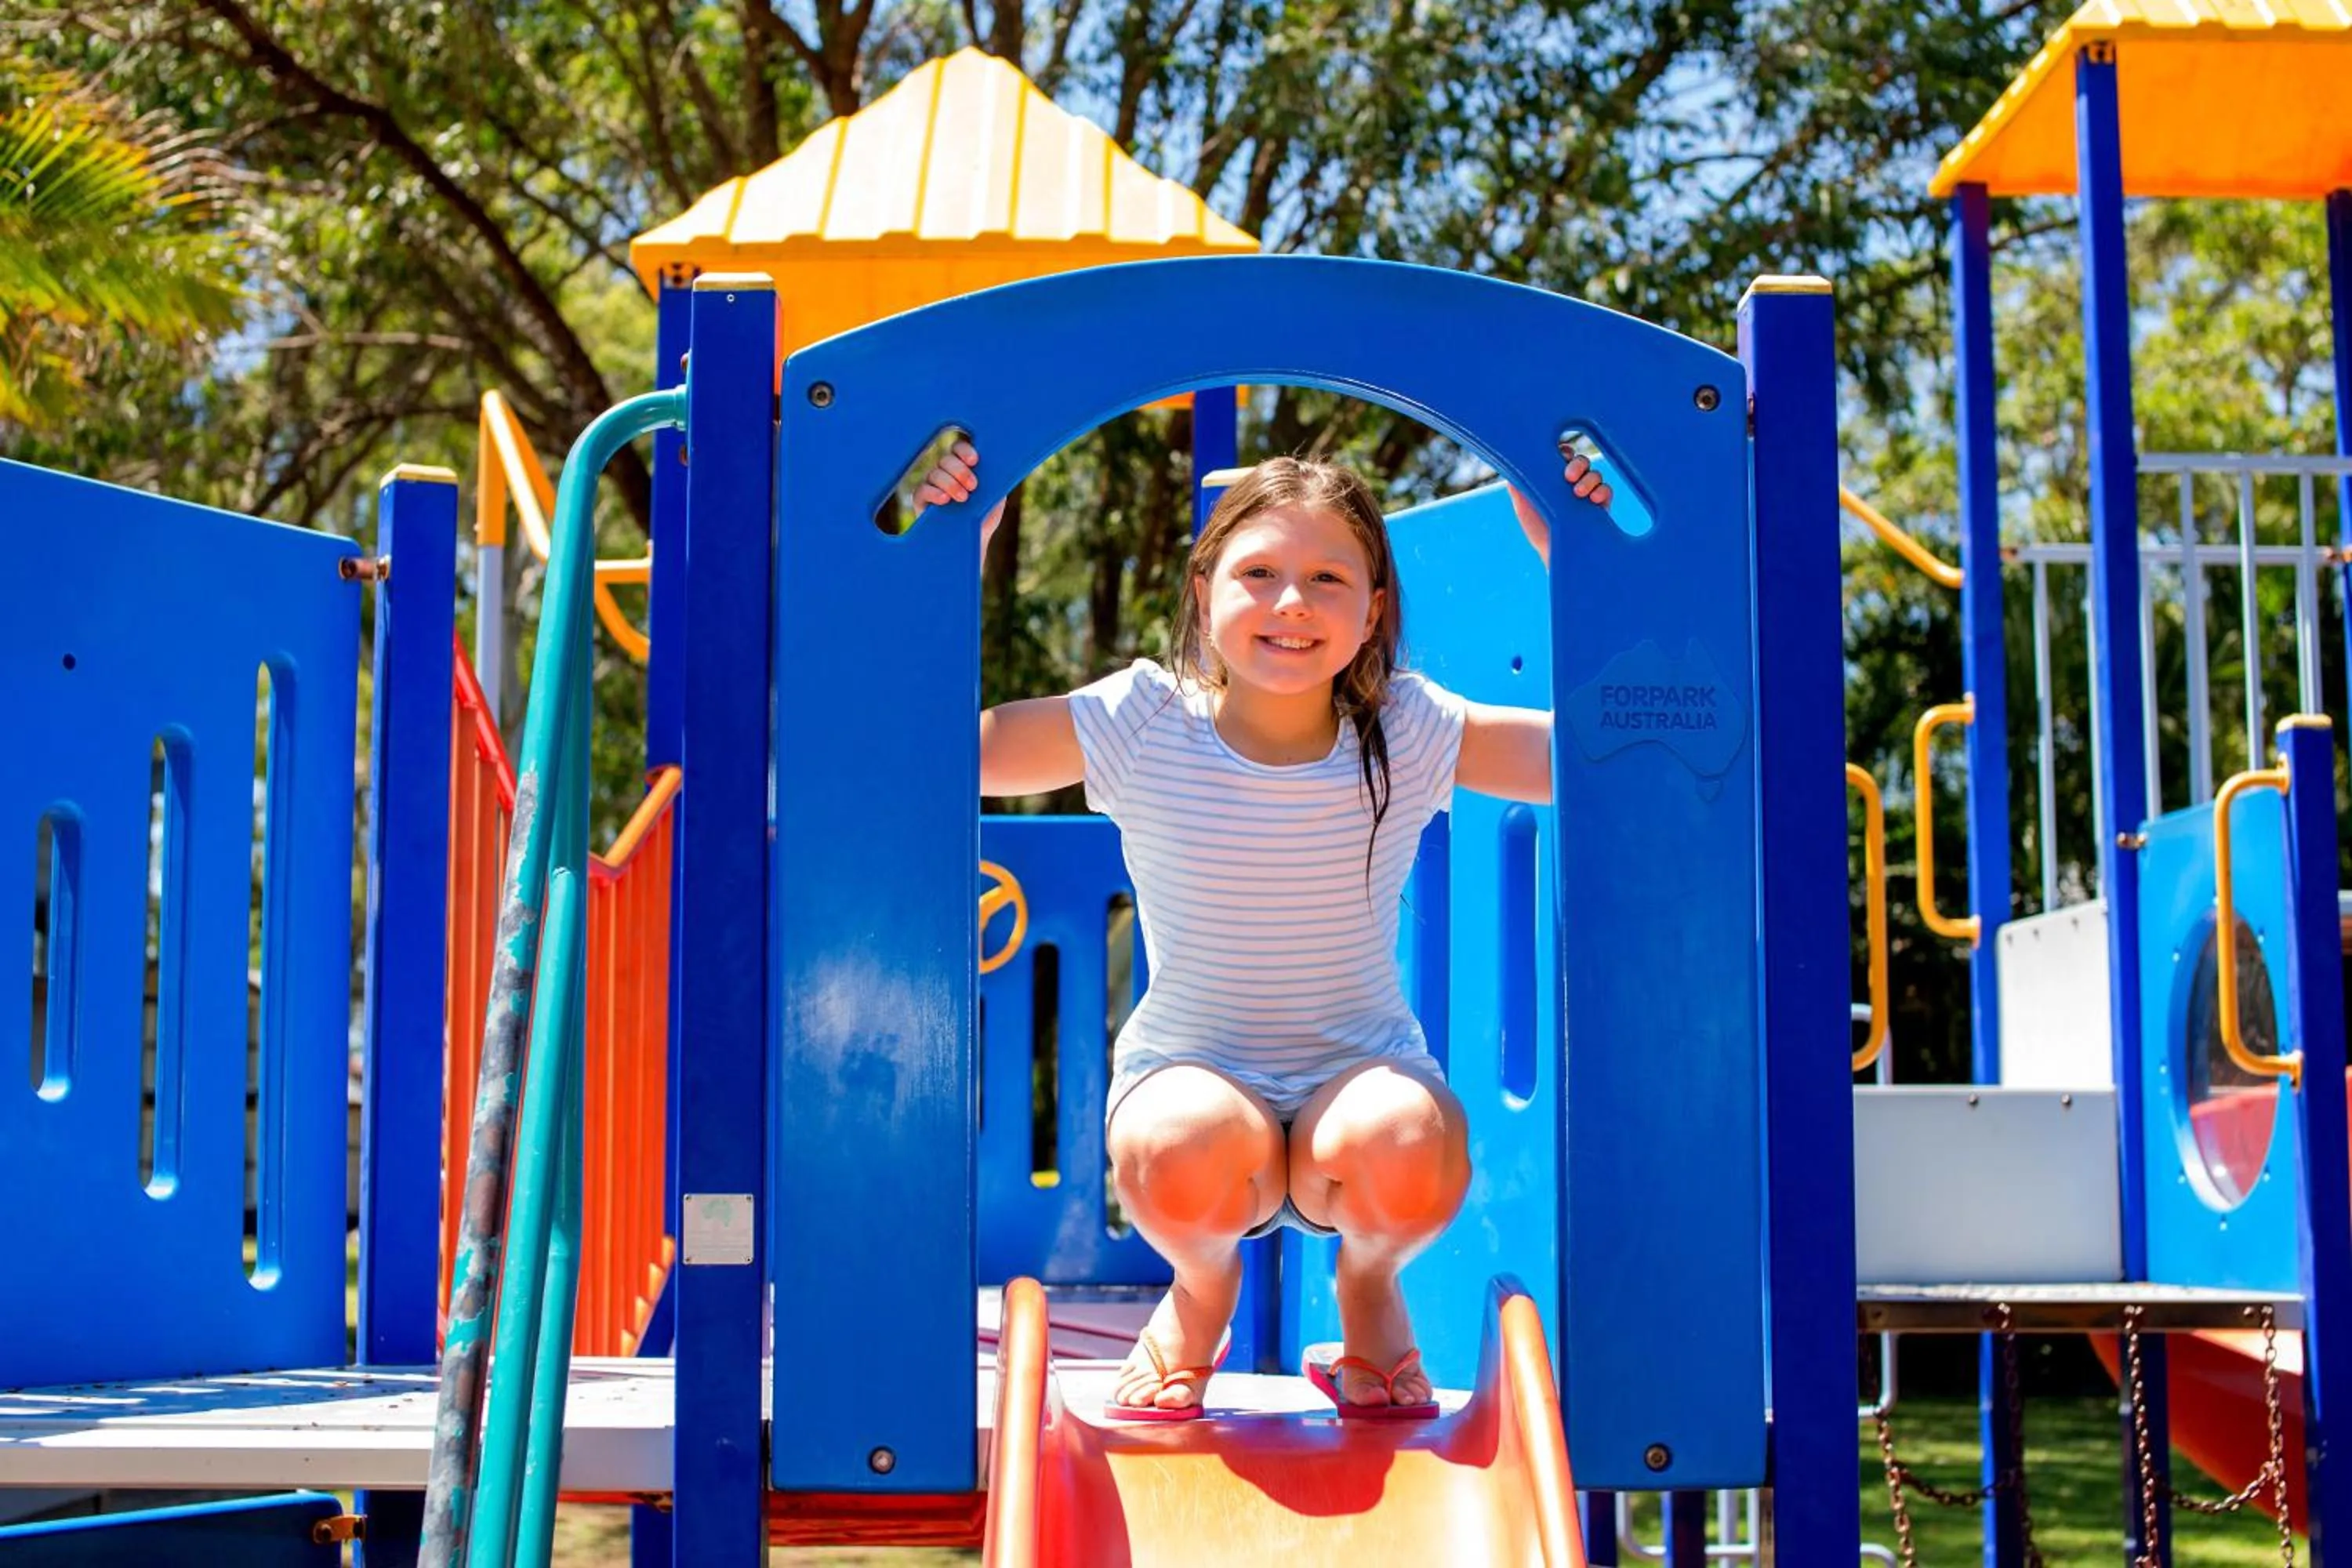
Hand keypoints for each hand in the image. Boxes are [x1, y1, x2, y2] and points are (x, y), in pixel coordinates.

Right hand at [913, 438, 1006, 551]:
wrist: (974, 542)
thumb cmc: (985, 517)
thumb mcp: (995, 496)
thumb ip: (994, 478)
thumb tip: (996, 462)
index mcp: (963, 467)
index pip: (959, 448)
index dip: (965, 450)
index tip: (974, 460)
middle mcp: (945, 473)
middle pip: (946, 459)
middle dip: (960, 470)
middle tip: (973, 486)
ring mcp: (932, 485)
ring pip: (935, 473)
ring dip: (950, 483)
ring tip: (963, 498)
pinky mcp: (921, 500)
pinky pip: (922, 490)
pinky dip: (934, 492)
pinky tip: (944, 499)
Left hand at [1506, 452, 1611, 568]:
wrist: (1555, 556)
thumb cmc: (1537, 530)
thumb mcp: (1523, 506)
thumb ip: (1518, 485)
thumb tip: (1511, 464)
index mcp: (1555, 480)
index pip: (1562, 456)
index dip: (1563, 452)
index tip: (1561, 455)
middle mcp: (1572, 484)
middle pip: (1581, 461)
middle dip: (1577, 464)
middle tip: (1568, 476)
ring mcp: (1588, 494)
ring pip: (1595, 474)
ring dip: (1590, 478)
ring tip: (1579, 492)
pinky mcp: (1601, 506)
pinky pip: (1607, 491)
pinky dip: (1602, 491)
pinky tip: (1594, 499)